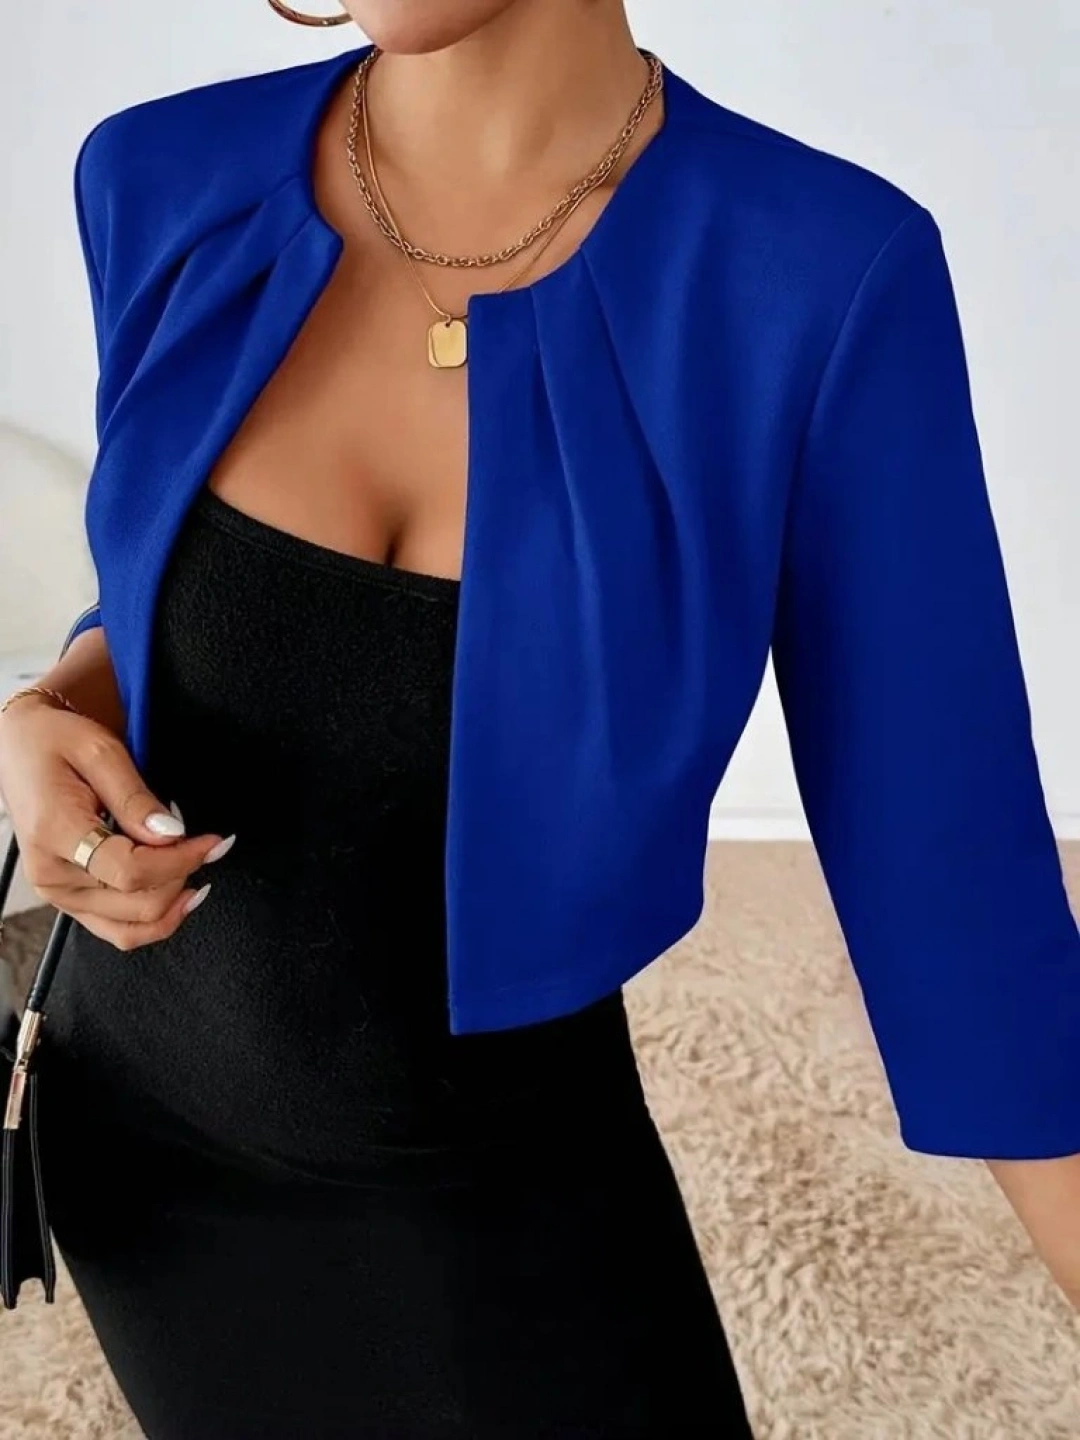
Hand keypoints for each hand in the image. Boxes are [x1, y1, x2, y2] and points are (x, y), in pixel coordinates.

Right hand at [0, 694, 232, 950]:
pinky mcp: (69, 898)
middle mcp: (52, 874)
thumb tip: (172, 835)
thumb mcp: (100, 752)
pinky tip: (178, 891)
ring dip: (173, 904)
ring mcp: (58, 892)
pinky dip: (154, 917)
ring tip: (195, 868)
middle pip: (136, 904)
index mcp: (56, 832)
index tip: (213, 842)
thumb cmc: (53, 742)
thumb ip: (136, 798)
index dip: (181, 861)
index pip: (131, 871)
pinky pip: (118, 929)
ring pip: (130, 928)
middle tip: (203, 844)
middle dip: (182, 876)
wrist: (18, 747)